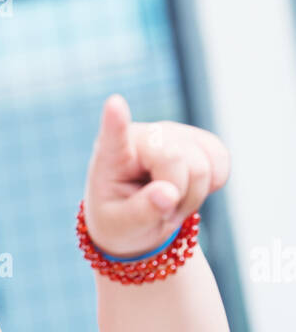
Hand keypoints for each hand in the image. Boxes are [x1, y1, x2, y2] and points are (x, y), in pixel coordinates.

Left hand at [82, 94, 229, 257]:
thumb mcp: (122, 227)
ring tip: (171, 202)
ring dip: (193, 195)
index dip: (116, 121)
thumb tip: (168, 194)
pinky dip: (212, 183)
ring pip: (204, 164)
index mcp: (111, 157)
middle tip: (161, 211)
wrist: (136, 217)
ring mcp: (171, 132)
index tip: (114, 104)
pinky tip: (190, 188)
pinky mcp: (197, 137)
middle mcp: (142, 135)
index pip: (113, 136)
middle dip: (178, 197)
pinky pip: (221, 159)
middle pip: (178, 160)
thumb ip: (142, 212)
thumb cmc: (120, 221)